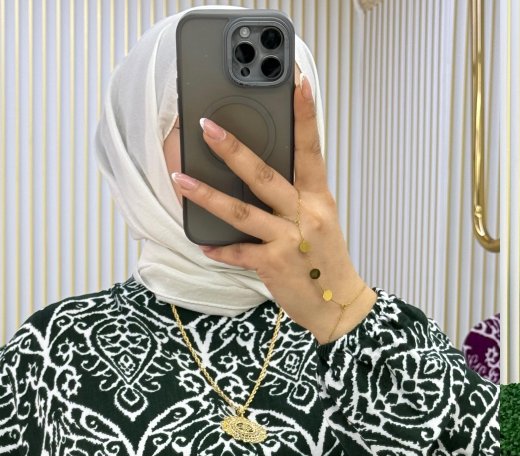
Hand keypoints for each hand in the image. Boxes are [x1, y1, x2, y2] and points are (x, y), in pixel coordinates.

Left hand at [170, 76, 376, 343]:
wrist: (339, 307)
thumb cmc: (326, 262)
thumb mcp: (322, 222)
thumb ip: (299, 197)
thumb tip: (263, 172)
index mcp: (319, 200)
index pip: (312, 151)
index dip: (306, 116)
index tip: (298, 83)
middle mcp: (305, 216)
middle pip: (265, 177)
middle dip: (233, 150)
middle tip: (205, 126)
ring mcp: (289, 241)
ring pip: (242, 212)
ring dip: (207, 194)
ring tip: (179, 178)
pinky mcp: (274, 266)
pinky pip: (240, 253)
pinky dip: (220, 249)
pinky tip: (202, 243)